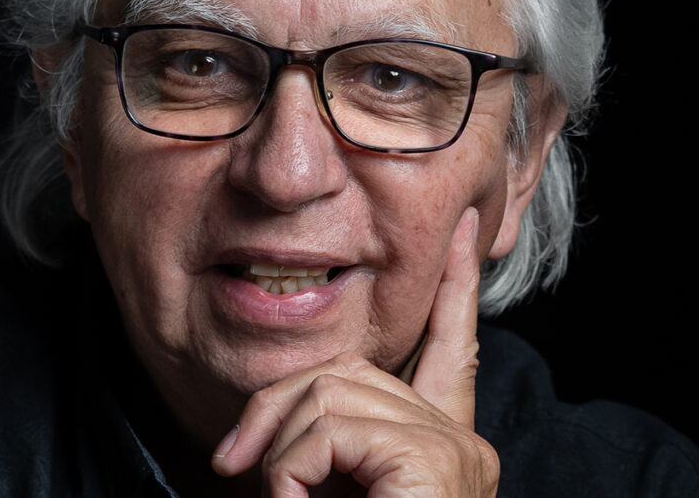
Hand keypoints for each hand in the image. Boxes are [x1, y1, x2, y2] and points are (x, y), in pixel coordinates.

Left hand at [210, 208, 498, 496]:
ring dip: (281, 448)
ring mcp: (452, 448)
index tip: (465, 228)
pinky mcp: (431, 459)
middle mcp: (460, 439)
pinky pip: (329, 429)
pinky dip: (289, 468)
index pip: (452, 344)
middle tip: (233, 460)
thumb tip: (270, 425)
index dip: (456, 283)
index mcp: (444, 441)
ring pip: (331, 391)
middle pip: (350, 367)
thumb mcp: (331, 487)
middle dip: (278, 404)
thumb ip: (325, 441)